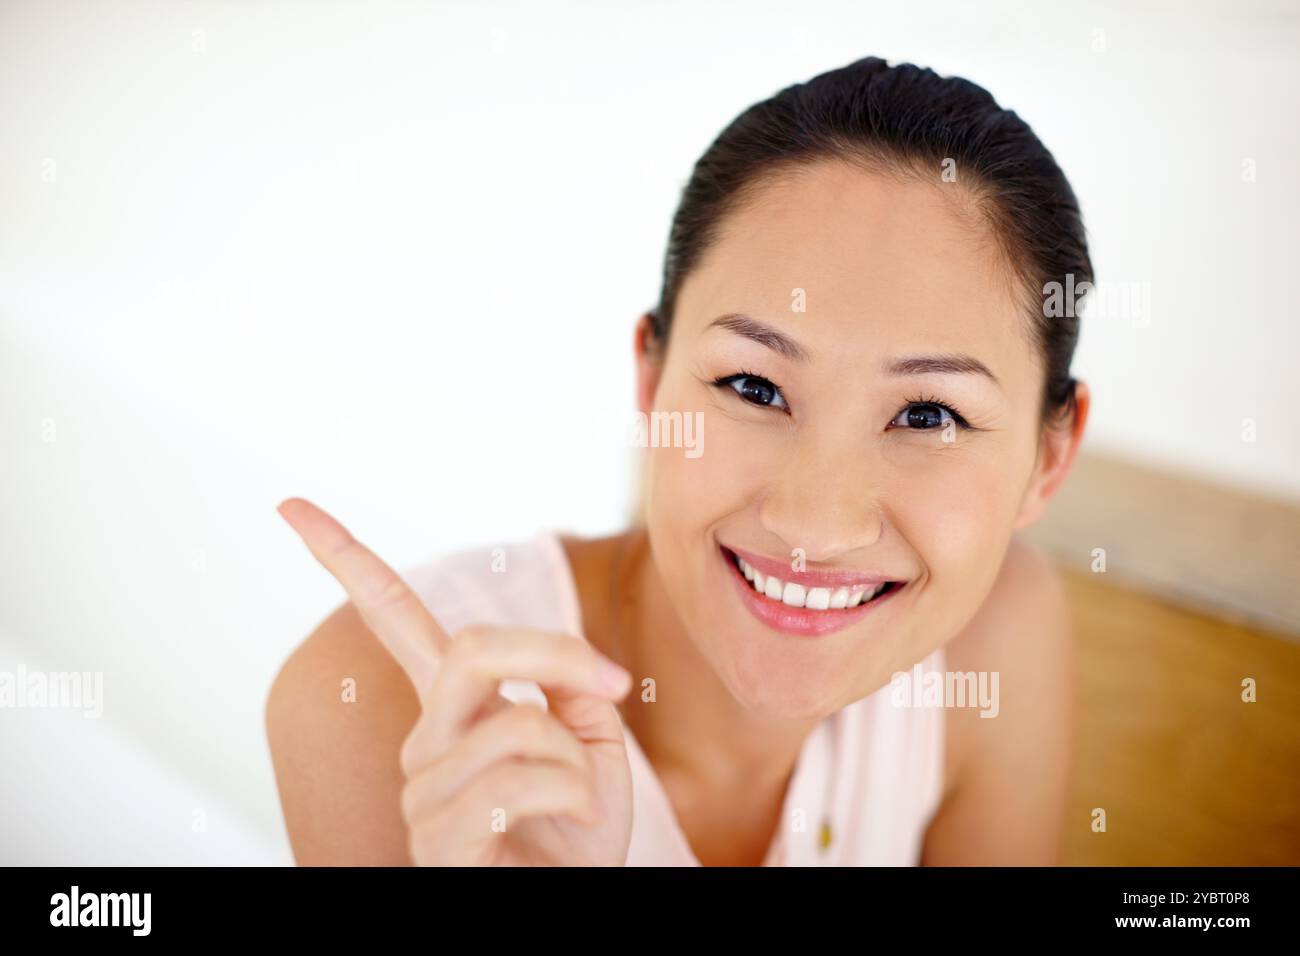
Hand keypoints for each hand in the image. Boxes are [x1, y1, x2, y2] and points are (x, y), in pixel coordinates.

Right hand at [277, 498, 634, 865]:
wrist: (576, 903)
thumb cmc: (577, 832)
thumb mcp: (592, 740)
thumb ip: (566, 685)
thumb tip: (557, 662)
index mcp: (453, 706)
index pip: (393, 620)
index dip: (345, 559)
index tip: (289, 503)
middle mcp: (424, 741)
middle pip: (474, 648)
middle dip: (556, 652)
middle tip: (614, 685)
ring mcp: (424, 791)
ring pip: (518, 725)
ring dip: (577, 760)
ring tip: (577, 803)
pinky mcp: (439, 838)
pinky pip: (518, 781)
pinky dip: (573, 795)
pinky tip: (571, 826)